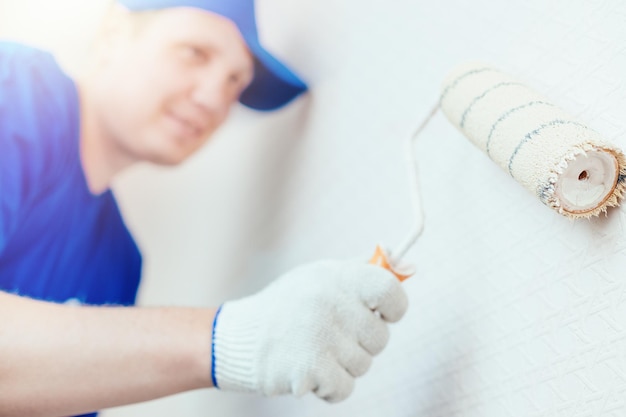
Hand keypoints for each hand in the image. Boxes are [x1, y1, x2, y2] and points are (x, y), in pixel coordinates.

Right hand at [211, 259, 408, 401]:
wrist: (239, 338)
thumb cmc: (288, 307)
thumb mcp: (320, 278)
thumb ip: (361, 273)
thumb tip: (407, 266)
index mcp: (337, 277)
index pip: (390, 290)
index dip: (394, 307)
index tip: (384, 314)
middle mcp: (331, 302)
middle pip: (380, 338)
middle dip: (362, 344)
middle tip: (333, 336)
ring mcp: (321, 335)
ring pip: (363, 365)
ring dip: (344, 366)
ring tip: (315, 351)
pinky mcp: (310, 367)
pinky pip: (344, 387)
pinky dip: (330, 387)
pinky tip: (310, 372)